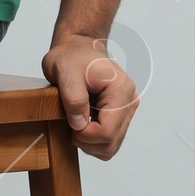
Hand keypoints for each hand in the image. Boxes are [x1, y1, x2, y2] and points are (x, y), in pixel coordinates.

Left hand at [42, 32, 137, 161]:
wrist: (78, 49)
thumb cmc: (72, 56)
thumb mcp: (65, 71)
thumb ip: (73, 98)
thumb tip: (80, 124)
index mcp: (121, 90)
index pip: (108, 130)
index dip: (85, 135)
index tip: (70, 124)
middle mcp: (129, 101)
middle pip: (111, 142)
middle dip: (87, 142)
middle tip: (70, 126)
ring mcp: (126, 110)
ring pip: (111, 146)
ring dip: (90, 144)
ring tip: (75, 125)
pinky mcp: (120, 116)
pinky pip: (109, 142)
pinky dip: (94, 142)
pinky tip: (82, 126)